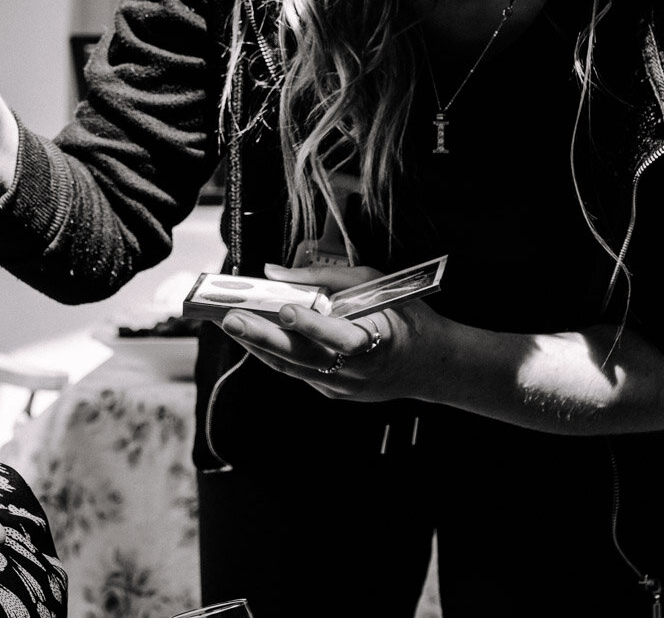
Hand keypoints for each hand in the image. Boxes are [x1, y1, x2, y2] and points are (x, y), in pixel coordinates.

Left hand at [219, 263, 445, 401]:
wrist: (430, 364)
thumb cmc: (403, 316)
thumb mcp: (374, 283)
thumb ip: (323, 277)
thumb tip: (275, 271)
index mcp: (379, 340)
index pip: (342, 337)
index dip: (313, 326)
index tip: (286, 310)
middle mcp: (359, 370)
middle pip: (305, 357)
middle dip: (264, 338)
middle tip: (233, 319)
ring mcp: (344, 386)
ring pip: (294, 368)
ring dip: (259, 346)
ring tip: (233, 324)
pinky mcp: (334, 392)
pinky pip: (298, 372)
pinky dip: (274, 354)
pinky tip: (253, 338)